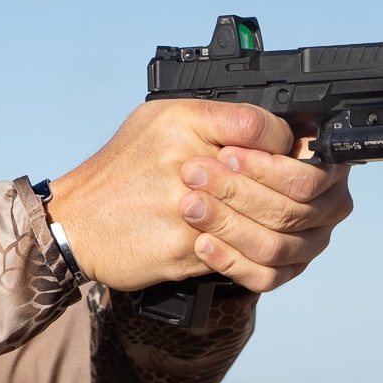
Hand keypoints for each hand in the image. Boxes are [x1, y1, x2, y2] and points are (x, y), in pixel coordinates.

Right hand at [45, 100, 352, 291]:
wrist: (73, 223)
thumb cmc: (120, 172)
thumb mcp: (161, 121)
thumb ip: (217, 120)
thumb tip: (281, 132)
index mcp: (186, 121)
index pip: (269, 127)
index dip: (296, 144)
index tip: (302, 153)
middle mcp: (188, 160)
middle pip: (284, 180)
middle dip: (305, 193)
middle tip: (309, 196)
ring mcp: (188, 210)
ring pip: (274, 227)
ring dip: (288, 229)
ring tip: (283, 224)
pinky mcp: (185, 251)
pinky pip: (246, 262)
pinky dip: (259, 258)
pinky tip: (254, 248)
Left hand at [177, 139, 352, 291]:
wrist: (193, 181)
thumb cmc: (213, 146)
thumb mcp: (226, 123)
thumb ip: (252, 124)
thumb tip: (272, 134)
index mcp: (327, 167)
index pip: (306, 178)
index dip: (265, 170)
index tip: (226, 155)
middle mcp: (327, 207)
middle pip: (289, 212)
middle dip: (237, 194)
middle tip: (196, 176)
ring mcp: (308, 243)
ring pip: (275, 246)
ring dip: (227, 225)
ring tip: (191, 206)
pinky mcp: (284, 270)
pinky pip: (264, 276)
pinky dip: (230, 260)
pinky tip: (202, 243)